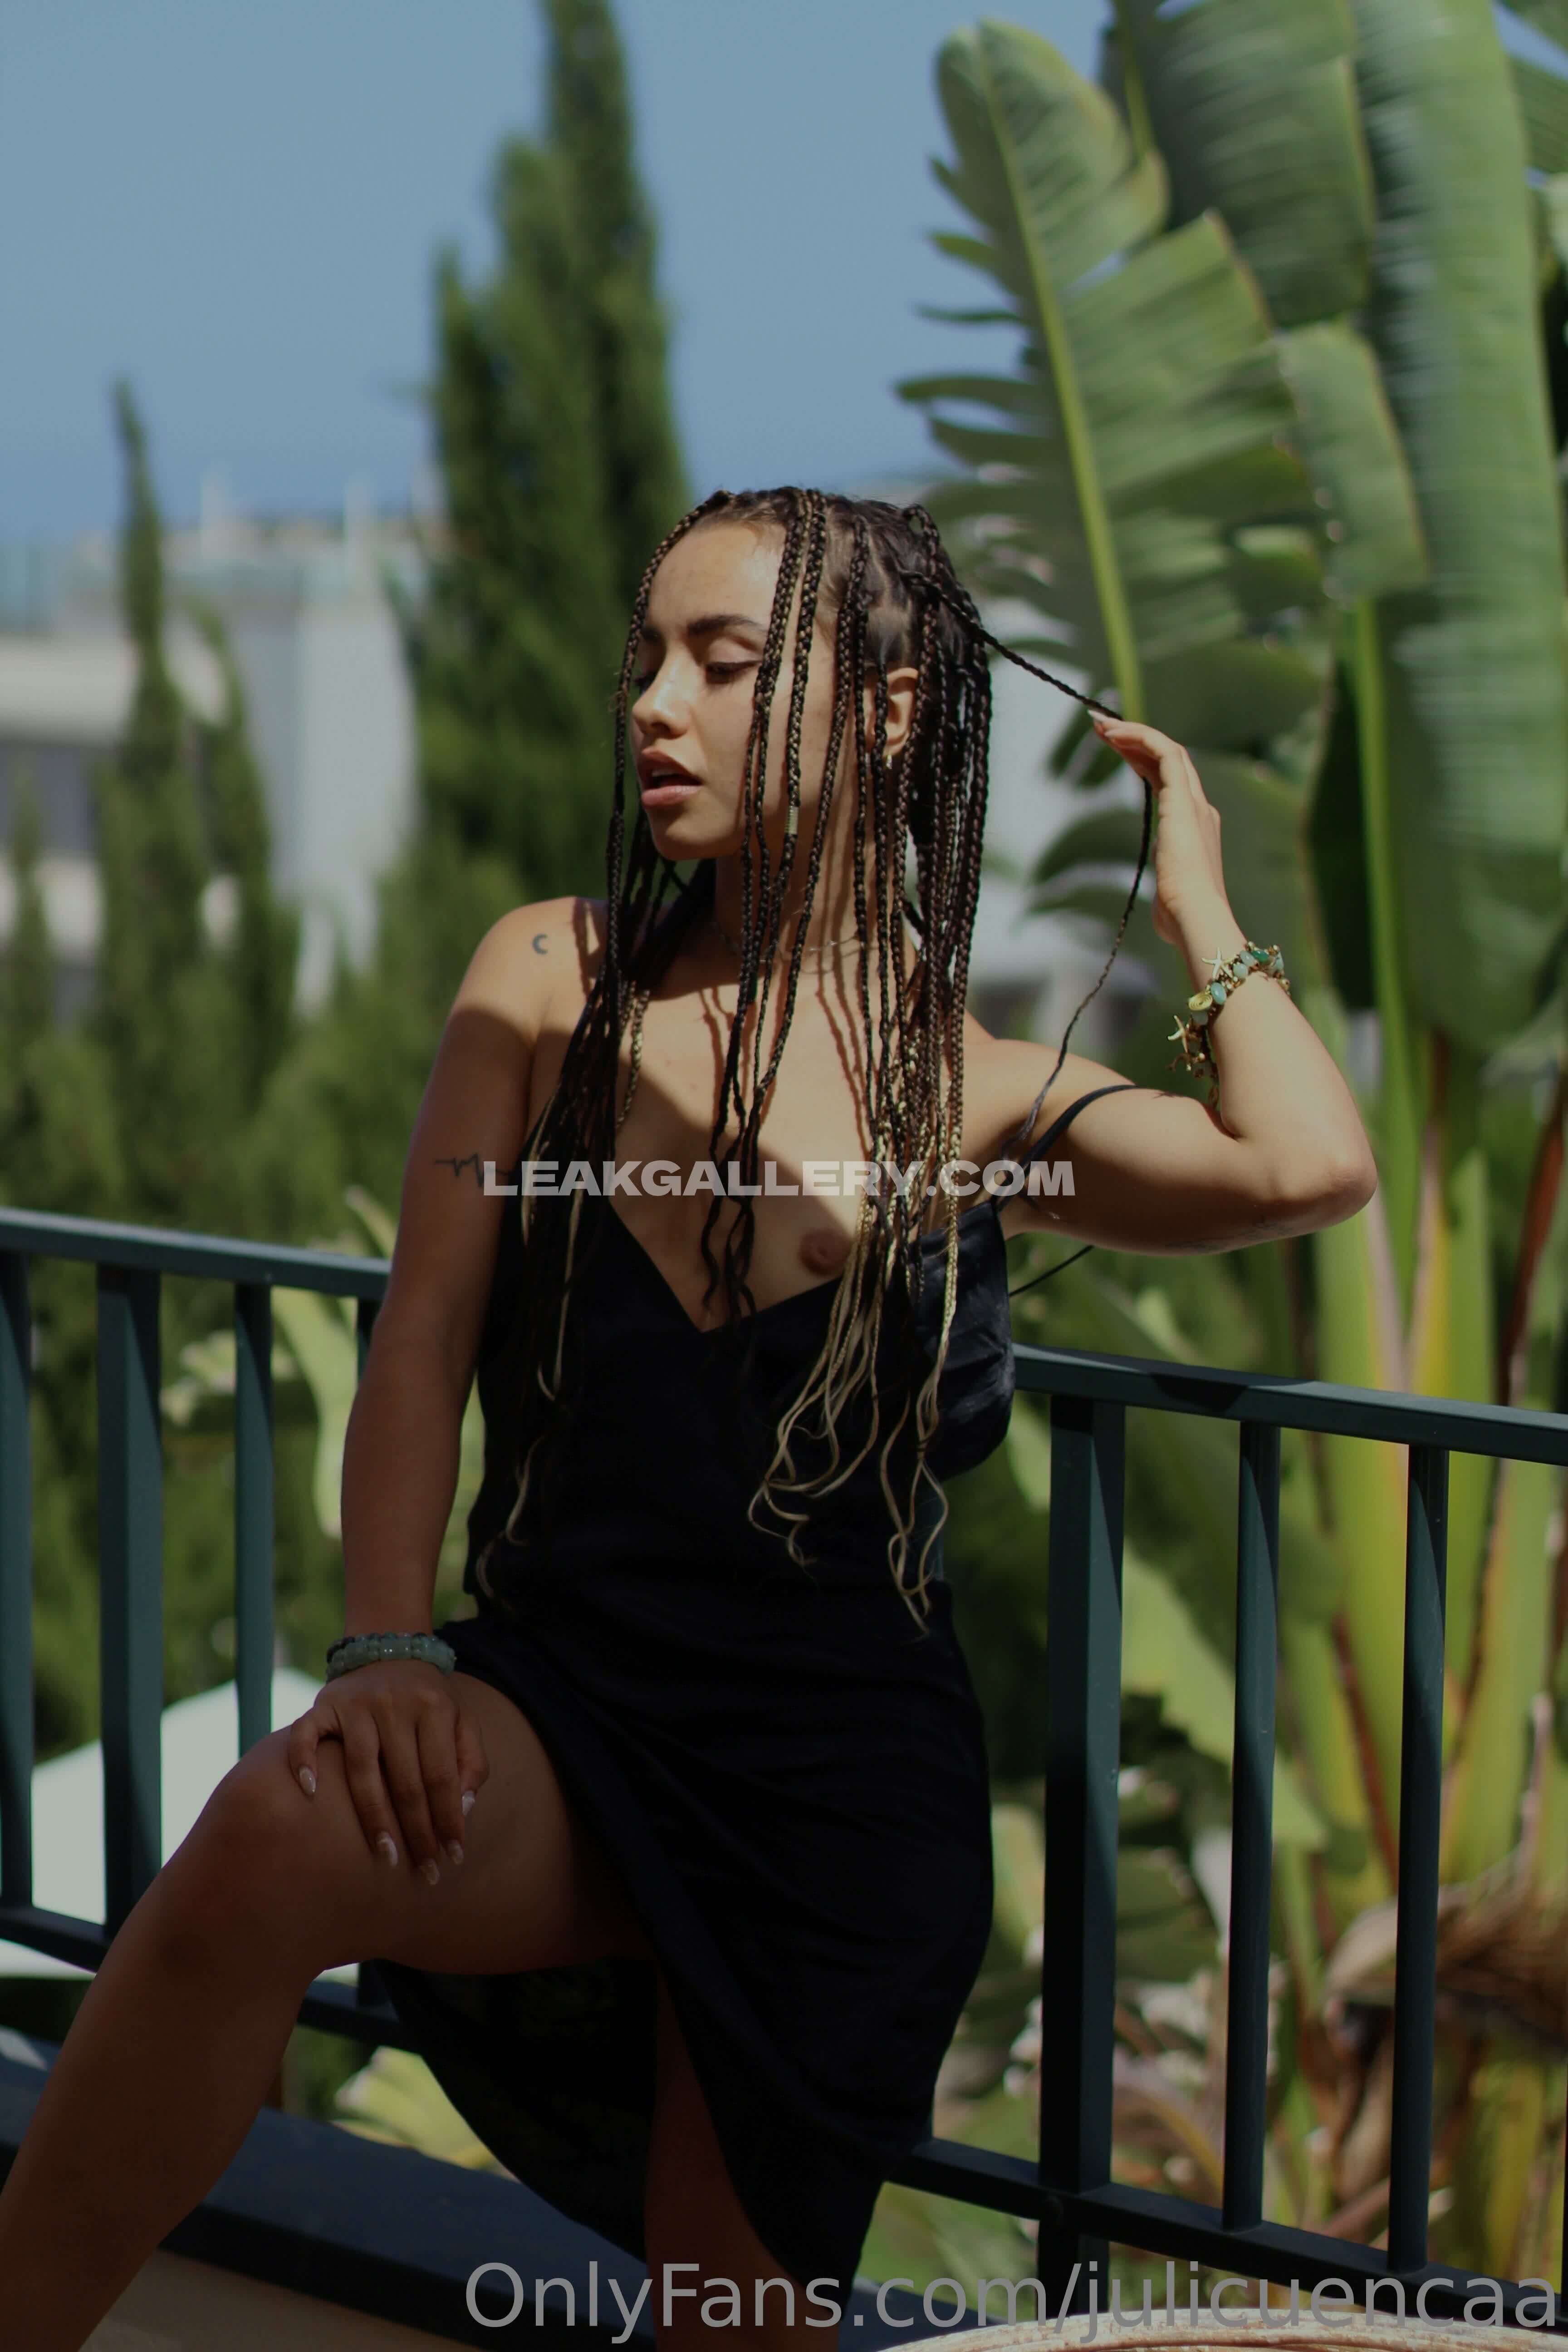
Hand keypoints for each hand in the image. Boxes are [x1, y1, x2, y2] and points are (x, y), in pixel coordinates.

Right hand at [286, 1659, 489, 1881]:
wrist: (390, 1651)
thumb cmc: (429, 1702)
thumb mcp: (462, 1721)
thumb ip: (472, 1760)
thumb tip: (466, 1808)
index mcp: (435, 1708)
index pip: (442, 1775)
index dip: (449, 1818)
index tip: (455, 1855)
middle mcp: (395, 1704)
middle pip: (406, 1780)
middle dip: (417, 1831)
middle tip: (424, 1871)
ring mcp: (357, 1704)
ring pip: (362, 1769)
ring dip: (373, 1817)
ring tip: (385, 1854)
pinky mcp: (324, 1703)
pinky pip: (306, 1734)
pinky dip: (304, 1761)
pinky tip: (310, 1793)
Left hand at [1090, 713, 1238, 960]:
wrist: (1195, 917)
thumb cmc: (1180, 916)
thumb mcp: (1170, 896)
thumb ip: (1168, 891)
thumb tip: (1164, 907)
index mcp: (1195, 828)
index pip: (1169, 780)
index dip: (1142, 759)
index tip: (1115, 748)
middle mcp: (1199, 809)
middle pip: (1169, 759)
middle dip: (1136, 739)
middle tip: (1103, 729)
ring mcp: (1194, 803)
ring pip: (1167, 750)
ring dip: (1134, 733)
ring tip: (1102, 726)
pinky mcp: (1184, 801)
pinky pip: (1164, 752)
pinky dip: (1141, 737)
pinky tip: (1115, 734)